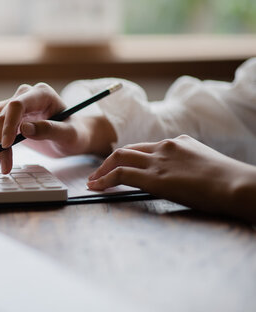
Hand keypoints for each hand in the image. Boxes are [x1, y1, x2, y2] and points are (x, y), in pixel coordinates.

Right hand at [0, 83, 115, 173]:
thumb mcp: (69, 134)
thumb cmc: (75, 133)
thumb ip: (49, 130)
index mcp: (42, 94)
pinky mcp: (6, 116)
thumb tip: (24, 129)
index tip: (6, 146)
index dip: (8, 125)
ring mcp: (13, 104)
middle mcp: (24, 95)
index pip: (16, 105)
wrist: (73, 135)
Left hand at [87, 135, 255, 222]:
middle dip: (108, 161)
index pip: (145, 147)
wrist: (238, 185)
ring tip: (92, 181)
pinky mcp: (154, 177)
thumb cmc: (230, 183)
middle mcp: (165, 147)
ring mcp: (158, 161)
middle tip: (97, 173)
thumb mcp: (206, 166)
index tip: (118, 165)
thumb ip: (188, 167)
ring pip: (119, 158)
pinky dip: (104, 180)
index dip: (128, 157)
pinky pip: (120, 175)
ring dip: (101, 170)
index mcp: (179, 142)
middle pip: (127, 150)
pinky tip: (96, 187)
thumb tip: (180, 180)